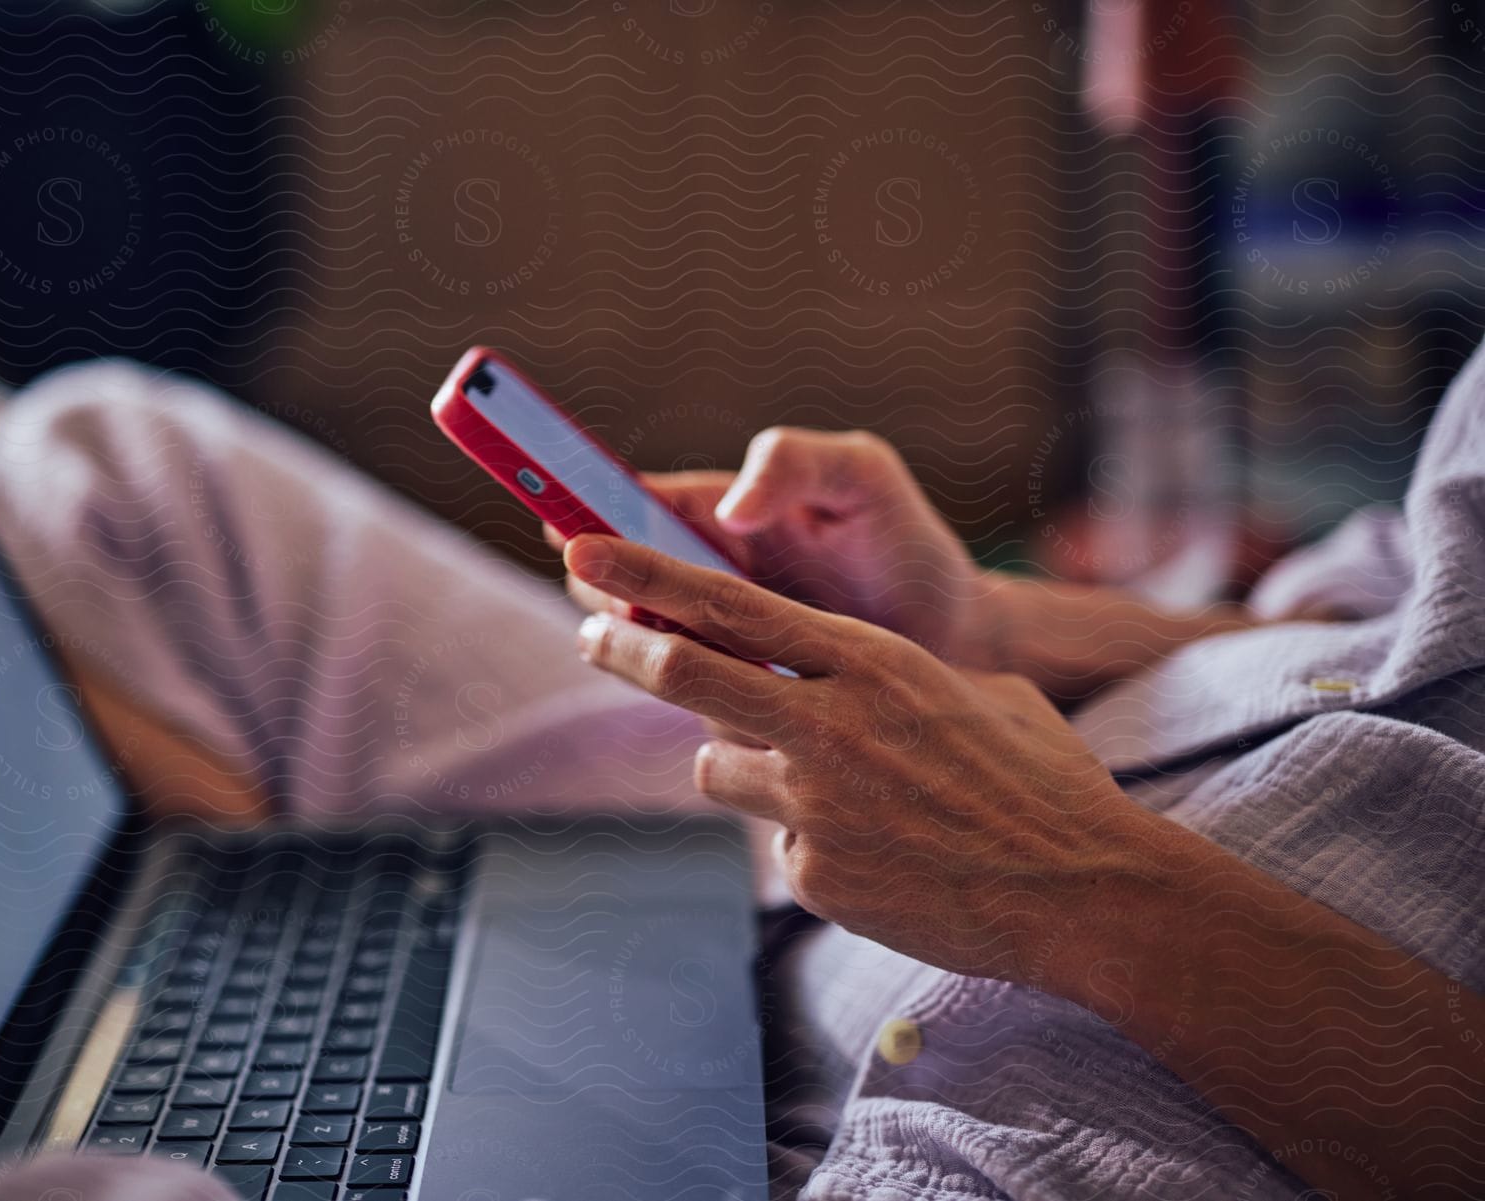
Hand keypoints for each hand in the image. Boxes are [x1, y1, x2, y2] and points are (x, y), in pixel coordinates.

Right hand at [552, 429, 990, 662]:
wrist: (961, 639)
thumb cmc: (907, 545)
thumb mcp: (862, 480)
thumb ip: (796, 464)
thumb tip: (729, 507)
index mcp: (722, 510)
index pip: (639, 502)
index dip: (593, 509)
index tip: (564, 523)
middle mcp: (708, 571)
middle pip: (624, 568)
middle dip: (602, 576)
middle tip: (610, 592)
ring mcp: (718, 633)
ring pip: (646, 630)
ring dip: (632, 633)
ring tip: (647, 636)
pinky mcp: (738, 687)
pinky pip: (687, 685)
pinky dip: (677, 684)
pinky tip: (690, 688)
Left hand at [564, 533, 1184, 985]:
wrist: (1084, 891)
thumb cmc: (1041, 780)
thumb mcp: (969, 692)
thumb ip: (882, 678)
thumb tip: (826, 674)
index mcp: (870, 660)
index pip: (728, 604)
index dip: (645, 575)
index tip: (585, 551)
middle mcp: (828, 723)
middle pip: (686, 673)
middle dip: (622, 647)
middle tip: (588, 631)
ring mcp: (815, 803)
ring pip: (719, 767)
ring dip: (740, 763)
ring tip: (819, 782)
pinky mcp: (814, 873)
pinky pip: (780, 843)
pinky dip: (811, 841)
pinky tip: (880, 856)